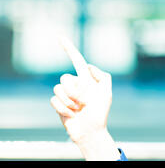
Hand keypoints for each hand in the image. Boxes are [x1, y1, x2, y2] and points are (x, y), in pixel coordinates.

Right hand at [50, 36, 115, 155]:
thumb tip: (88, 66)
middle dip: (74, 90)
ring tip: (79, 108)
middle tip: (84, 101)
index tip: (60, 37)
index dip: (69, 48)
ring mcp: (65, 93)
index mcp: (86, 78)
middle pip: (65, 78)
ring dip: (70, 101)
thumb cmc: (100, 112)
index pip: (77, 60)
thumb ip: (102, 77)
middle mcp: (75, 83)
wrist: (91, 131)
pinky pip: (54, 100)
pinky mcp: (58, 103)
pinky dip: (64, 108)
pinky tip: (72, 114)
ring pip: (59, 89)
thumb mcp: (107, 93)